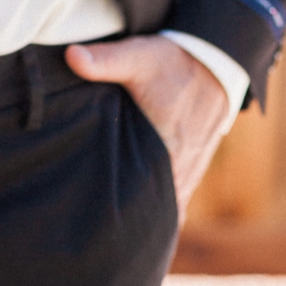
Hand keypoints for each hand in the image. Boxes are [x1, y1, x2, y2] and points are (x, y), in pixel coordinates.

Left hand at [64, 35, 228, 222]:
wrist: (214, 62)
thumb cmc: (173, 63)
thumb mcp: (139, 57)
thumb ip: (106, 60)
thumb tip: (71, 56)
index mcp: (170, 153)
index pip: (142, 201)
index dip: (117, 213)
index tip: (89, 222)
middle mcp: (183, 170)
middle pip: (152, 210)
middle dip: (125, 219)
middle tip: (89, 230)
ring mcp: (188, 172)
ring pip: (163, 207)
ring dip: (142, 213)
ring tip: (106, 228)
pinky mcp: (189, 166)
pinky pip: (172, 196)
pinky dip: (155, 204)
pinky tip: (133, 212)